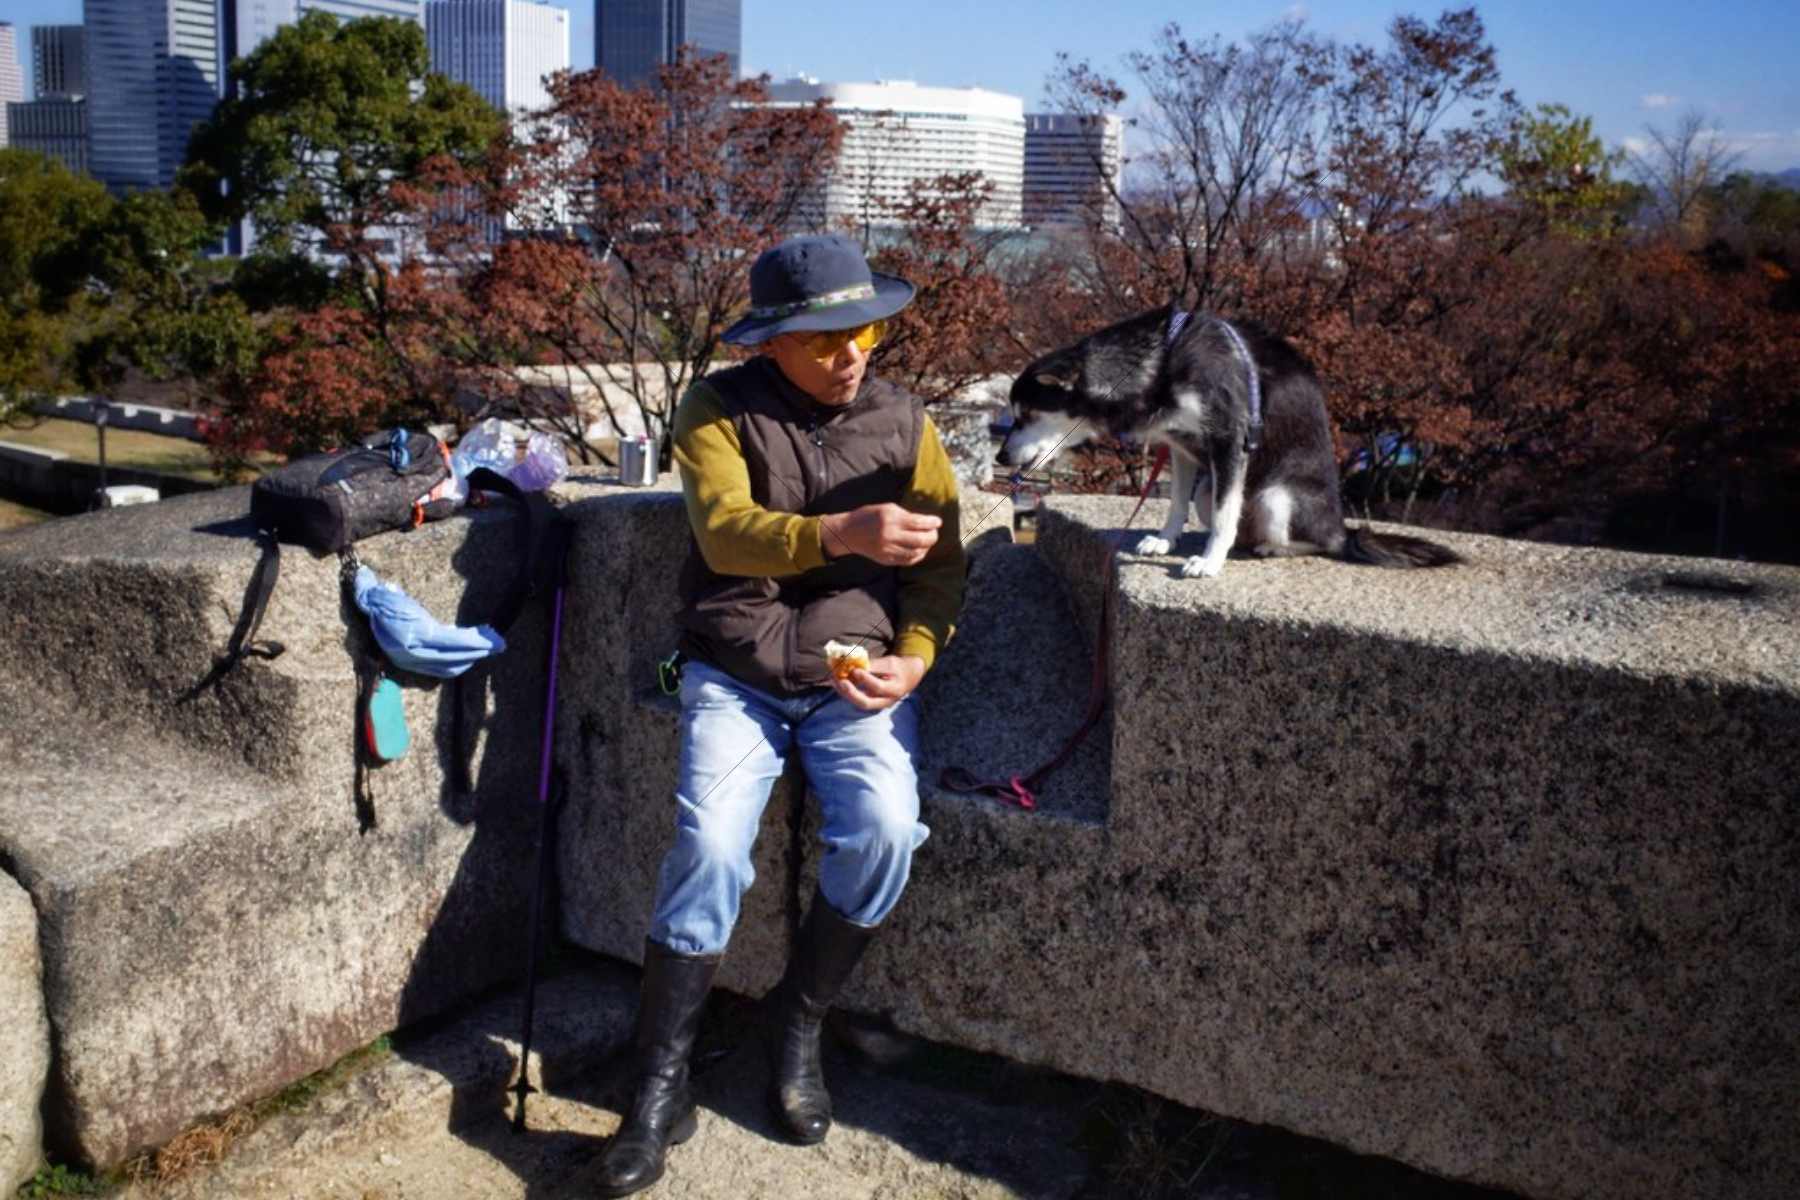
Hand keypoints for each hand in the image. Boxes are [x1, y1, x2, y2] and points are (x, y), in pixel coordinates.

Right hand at [820, 503, 940, 566]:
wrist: (848, 532)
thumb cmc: (868, 516)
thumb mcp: (886, 508)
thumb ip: (905, 515)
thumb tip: (925, 522)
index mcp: (890, 518)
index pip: (918, 523)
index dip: (932, 523)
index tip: (938, 522)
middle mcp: (889, 535)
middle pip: (920, 540)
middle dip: (932, 537)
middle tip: (935, 533)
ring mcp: (887, 549)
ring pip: (915, 552)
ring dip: (926, 547)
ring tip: (928, 541)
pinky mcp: (885, 559)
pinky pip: (907, 560)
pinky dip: (917, 556)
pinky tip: (920, 550)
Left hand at [833, 655, 924, 711]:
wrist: (907, 678)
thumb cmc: (898, 668)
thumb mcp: (891, 663)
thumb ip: (876, 665)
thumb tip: (858, 663)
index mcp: (894, 689)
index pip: (878, 687)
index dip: (866, 679)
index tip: (856, 670)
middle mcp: (885, 701)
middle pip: (866, 703)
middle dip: (852, 693)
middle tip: (842, 682)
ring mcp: (877, 704)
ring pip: (858, 703)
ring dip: (844, 692)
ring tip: (833, 680)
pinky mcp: (870, 702)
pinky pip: (855, 700)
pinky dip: (844, 692)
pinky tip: (835, 682)